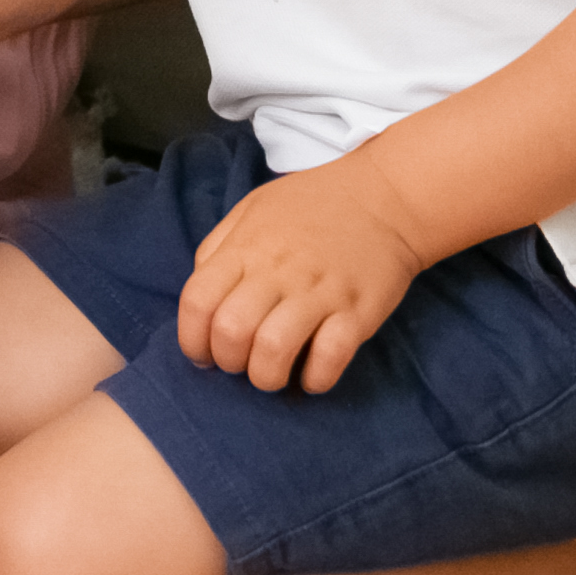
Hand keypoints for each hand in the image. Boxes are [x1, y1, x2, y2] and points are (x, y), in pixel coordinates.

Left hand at [177, 157, 431, 393]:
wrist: (384, 195)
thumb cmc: (312, 204)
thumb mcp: (253, 209)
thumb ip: (221, 248)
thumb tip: (203, 298)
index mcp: (246, 247)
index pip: (198, 301)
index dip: (191, 339)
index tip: (204, 354)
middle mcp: (277, 270)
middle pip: (231, 332)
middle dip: (228, 362)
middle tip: (242, 362)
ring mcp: (319, 292)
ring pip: (274, 351)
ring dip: (266, 376)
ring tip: (273, 371)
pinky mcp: (357, 312)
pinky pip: (329, 359)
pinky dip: (315, 379)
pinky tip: (312, 374)